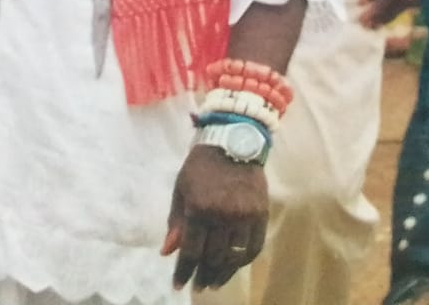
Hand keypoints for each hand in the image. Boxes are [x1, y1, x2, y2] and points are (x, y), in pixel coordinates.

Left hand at [162, 143, 267, 289]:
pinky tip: (234, 266)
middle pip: (213, 258)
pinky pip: (254, 247)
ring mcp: (245, 216)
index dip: (184, 272)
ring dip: (223, 274)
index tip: (178, 285)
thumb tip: (167, 252)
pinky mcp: (261, 214)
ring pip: (234, 257)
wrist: (233, 140)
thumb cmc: (201, 166)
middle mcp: (223, 216)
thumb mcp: (181, 189)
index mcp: (199, 208)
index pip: (191, 251)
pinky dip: (243, 261)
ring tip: (214, 283)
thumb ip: (176, 222)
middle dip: (202, 276)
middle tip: (197, 286)